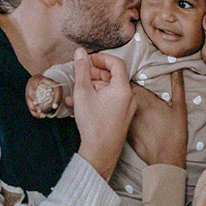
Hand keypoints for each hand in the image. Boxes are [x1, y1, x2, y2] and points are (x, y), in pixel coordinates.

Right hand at [70, 48, 138, 179]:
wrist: (100, 153)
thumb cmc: (93, 125)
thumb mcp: (83, 93)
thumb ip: (81, 70)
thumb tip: (80, 52)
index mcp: (123, 89)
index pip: (116, 63)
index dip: (101, 58)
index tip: (88, 60)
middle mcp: (129, 97)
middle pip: (113, 76)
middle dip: (95, 73)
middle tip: (81, 74)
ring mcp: (127, 108)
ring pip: (110, 89)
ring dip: (93, 86)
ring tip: (76, 91)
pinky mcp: (122, 116)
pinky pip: (111, 100)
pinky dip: (98, 97)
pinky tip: (81, 102)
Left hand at [128, 75, 185, 167]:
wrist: (165, 159)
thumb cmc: (174, 134)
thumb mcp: (180, 106)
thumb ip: (177, 85)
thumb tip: (177, 68)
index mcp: (143, 98)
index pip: (129, 79)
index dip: (131, 76)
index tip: (137, 75)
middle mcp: (130, 107)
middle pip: (122, 92)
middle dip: (126, 88)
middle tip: (136, 87)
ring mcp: (126, 120)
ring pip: (120, 105)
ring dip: (123, 101)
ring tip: (134, 101)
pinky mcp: (125, 132)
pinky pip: (121, 118)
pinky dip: (123, 115)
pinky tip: (133, 117)